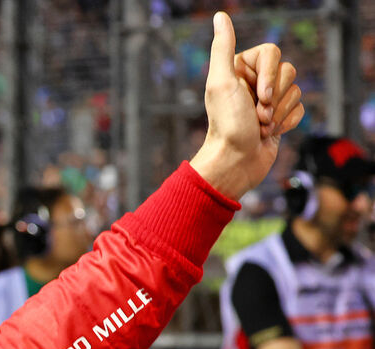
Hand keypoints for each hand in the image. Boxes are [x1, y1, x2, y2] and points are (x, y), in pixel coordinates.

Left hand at [190, 11, 303, 199]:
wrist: (235, 162)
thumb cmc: (227, 124)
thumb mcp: (221, 82)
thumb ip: (223, 48)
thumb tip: (220, 16)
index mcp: (239, 69)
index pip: (272, 52)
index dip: (270, 74)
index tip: (258, 97)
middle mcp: (253, 81)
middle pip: (287, 71)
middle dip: (274, 97)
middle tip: (257, 116)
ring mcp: (267, 100)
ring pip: (295, 90)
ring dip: (279, 113)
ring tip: (260, 127)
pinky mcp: (279, 117)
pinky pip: (300, 109)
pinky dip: (287, 123)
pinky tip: (270, 134)